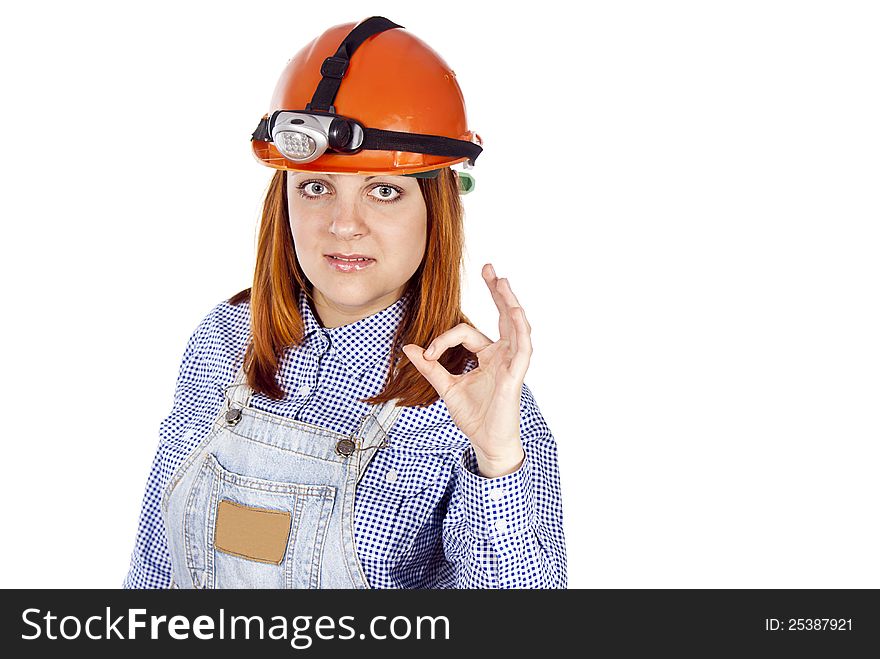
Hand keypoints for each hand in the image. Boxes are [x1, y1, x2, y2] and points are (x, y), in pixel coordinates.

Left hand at [402, 263, 532, 477]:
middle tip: (490, 267)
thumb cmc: (474, 416)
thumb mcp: (446, 387)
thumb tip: (409, 347)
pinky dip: (519, 329)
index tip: (426, 353)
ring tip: (502, 281)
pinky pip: (522, 347)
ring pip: (515, 326)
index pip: (465, 333)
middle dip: (497, 292)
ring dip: (509, 303)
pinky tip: (515, 312)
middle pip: (502, 316)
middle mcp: (502, 355)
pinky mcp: (516, 374)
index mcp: (488, 356)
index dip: (443, 339)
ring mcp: (511, 362)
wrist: (486, 441)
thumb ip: (429, 367)